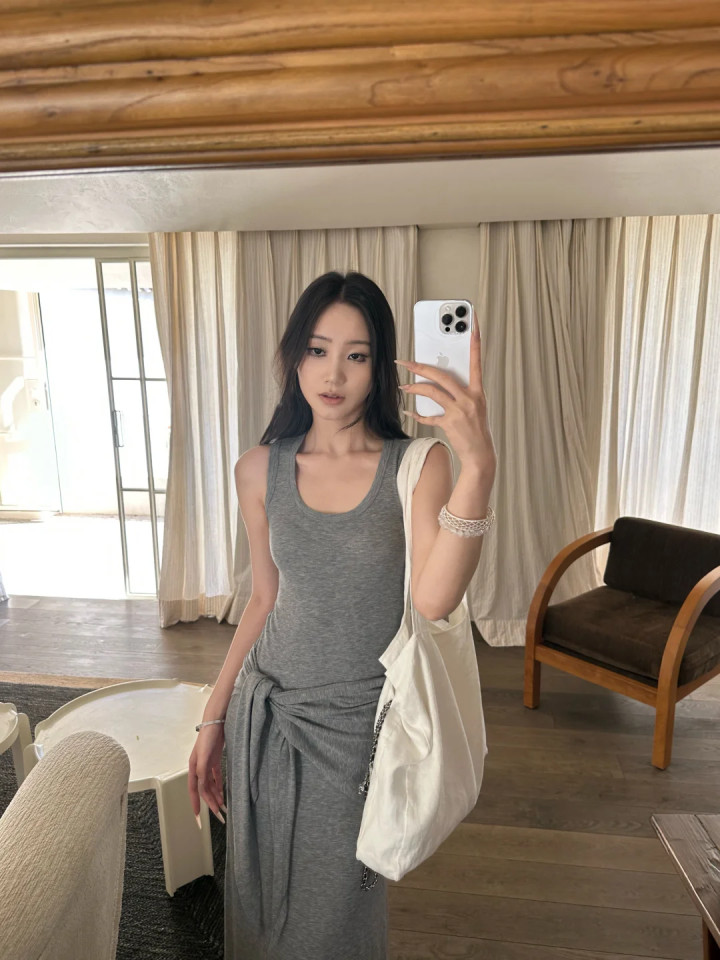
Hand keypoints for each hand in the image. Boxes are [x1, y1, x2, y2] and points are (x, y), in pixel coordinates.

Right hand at [188, 724, 226, 824]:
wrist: (216, 722)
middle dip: (210, 803)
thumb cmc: (207, 738)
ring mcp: (207, 765)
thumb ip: (202, 771)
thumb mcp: (203, 755)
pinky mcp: (215, 760)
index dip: (196, 803)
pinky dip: (219, 785)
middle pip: (204, 790)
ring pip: (211, 785)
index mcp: (193, 768)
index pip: (195, 790)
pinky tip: (223, 793)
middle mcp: (199, 769)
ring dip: (215, 796)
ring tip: (222, 807)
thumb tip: (202, 787)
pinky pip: (216, 777)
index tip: (197, 817)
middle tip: (218, 815)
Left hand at [396, 306, 496, 472]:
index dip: (476, 343)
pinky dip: (418, 414)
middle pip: (442, 375)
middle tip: (405, 362)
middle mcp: (470, 398)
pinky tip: (409, 411)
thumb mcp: (476, 408)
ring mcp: (460, 411)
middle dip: (421, 367)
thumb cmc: (477, 431)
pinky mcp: (450, 423)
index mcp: (478, 391)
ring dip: (415, 388)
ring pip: (433, 392)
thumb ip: (461, 394)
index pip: (476, 361)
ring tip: (404, 385)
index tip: (473, 324)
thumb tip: (441, 383)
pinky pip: (429, 416)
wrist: (480, 455)